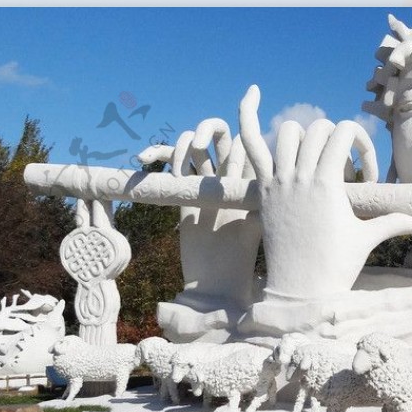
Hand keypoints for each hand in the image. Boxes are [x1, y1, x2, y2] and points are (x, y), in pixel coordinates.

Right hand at [136, 102, 262, 303]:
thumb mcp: (254, 227)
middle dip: (205, 129)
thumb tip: (265, 175)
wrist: (215, 283)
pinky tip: (146, 160)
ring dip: (182, 143)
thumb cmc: (240, 260)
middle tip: (197, 147)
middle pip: (217, 135)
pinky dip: (160, 154)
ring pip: (193, 146)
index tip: (238, 130)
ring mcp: (204, 184)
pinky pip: (174, 164)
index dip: (240, 128)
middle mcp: (227, 176)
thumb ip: (257, 200)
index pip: (244, 139)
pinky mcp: (184, 194)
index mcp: (249, 179)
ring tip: (174, 164)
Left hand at [239, 86, 411, 297]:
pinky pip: (249, 144)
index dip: (360, 144)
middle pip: (319, 130)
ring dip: (304, 137)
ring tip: (315, 156)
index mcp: (326, 183)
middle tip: (344, 169)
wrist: (299, 292)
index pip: (343, 133)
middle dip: (336, 141)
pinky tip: (251, 92)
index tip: (364, 173)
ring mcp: (276, 181)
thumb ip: (392, 222)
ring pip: (287, 132)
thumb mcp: (366, 240)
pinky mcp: (261, 189)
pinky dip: (246, 115)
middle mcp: (298, 176)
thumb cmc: (335, 267)